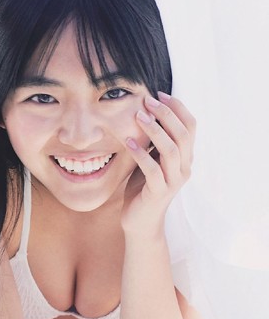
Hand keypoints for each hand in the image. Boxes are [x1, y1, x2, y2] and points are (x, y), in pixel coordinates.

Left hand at [121, 92, 194, 235]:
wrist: (140, 224)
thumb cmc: (143, 189)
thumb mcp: (150, 161)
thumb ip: (154, 143)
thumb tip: (146, 114)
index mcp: (185, 158)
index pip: (190, 126)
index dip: (178, 108)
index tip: (159, 94)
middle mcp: (184, 168)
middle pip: (183, 134)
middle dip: (166, 114)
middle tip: (148, 101)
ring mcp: (173, 181)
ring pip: (171, 150)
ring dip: (155, 130)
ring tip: (139, 116)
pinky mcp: (158, 192)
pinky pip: (153, 169)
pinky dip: (141, 153)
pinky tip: (129, 142)